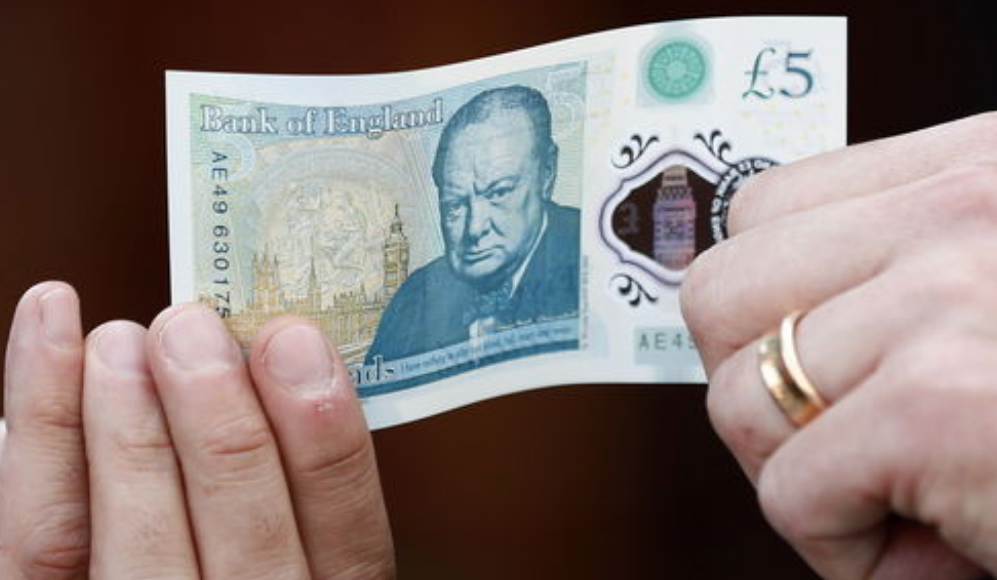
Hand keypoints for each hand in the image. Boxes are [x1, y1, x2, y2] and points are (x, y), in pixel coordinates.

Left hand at [0, 282, 394, 578]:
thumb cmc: (227, 535)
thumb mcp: (298, 525)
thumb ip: (298, 462)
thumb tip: (280, 344)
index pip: (350, 538)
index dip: (328, 441)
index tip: (295, 342)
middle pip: (249, 545)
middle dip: (222, 428)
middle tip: (192, 329)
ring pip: (142, 545)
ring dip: (131, 431)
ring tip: (120, 341)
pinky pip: (40, 531)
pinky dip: (43, 423)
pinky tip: (50, 333)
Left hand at [682, 112, 996, 578]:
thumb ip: (906, 276)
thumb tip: (772, 326)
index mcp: (980, 168)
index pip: (765, 212)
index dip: (765, 310)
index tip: (810, 369)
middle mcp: (967, 211)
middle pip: (720, 294)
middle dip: (758, 386)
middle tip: (839, 442)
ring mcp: (952, 300)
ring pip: (741, 398)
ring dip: (804, 474)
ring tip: (903, 497)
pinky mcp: (942, 406)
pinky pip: (792, 494)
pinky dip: (843, 548)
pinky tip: (942, 549)